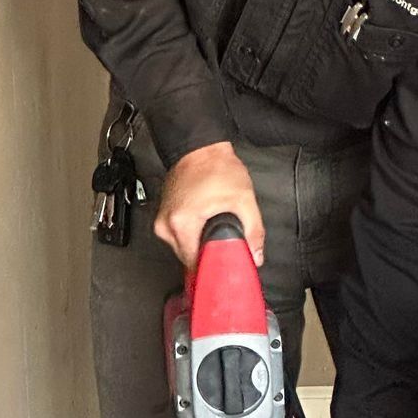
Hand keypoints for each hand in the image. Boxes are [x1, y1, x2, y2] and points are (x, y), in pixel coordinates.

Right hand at [153, 142, 264, 271]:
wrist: (200, 148)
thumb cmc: (216, 168)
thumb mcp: (244, 200)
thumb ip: (253, 231)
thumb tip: (255, 255)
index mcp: (181, 224)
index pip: (193, 264)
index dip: (211, 268)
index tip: (223, 269)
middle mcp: (166, 225)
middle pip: (187, 258)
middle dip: (207, 257)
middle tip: (224, 248)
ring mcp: (162, 220)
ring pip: (183, 248)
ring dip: (199, 245)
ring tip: (214, 232)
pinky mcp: (164, 215)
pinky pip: (178, 236)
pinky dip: (192, 235)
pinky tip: (204, 226)